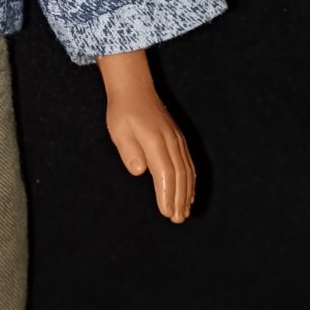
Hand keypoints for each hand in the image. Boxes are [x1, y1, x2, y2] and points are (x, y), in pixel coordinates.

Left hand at [96, 51, 194, 222]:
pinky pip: (188, 162)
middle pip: (179, 175)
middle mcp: (171, 141)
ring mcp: (177, 139)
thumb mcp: (119, 131)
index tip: (166, 212)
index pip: (164, 173)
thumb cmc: (123, 113)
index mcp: (155, 140)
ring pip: (187, 170)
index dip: (166, 194)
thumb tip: (139, 171)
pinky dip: (190, 180)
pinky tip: (188, 192)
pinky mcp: (179, 139)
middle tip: (177, 219)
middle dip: (179, 199)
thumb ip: (129, 151)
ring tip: (184, 212)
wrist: (135, 90)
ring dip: (186, 192)